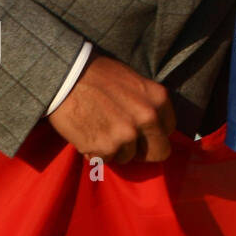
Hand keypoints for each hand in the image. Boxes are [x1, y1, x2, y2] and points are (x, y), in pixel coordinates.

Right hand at [47, 55, 174, 164]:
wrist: (66, 76)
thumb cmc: (98, 75)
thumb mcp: (134, 83)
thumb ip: (147, 105)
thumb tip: (153, 126)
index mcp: (158, 99)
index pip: (169, 130)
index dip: (154, 133)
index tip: (141, 132)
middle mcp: (148, 118)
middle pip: (159, 152)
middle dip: (143, 151)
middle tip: (126, 144)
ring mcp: (127, 135)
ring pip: (128, 157)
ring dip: (115, 150)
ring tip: (100, 131)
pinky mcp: (105, 147)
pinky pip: (104, 160)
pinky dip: (96, 153)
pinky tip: (87, 135)